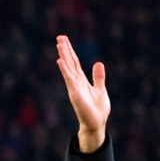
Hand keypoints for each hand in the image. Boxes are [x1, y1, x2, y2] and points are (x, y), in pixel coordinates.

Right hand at [56, 34, 109, 151]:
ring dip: (64, 56)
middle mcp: (75, 82)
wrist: (96, 123)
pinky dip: (64, 69)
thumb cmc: (97, 109)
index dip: (70, 51)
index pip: (74, 63)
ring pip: (68, 68)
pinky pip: (69, 79)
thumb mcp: (101, 89)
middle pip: (69, 62)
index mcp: (81, 81)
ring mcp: (74, 87)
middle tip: (59, 37)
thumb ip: (99, 77)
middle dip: (65, 49)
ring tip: (59, 44)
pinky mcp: (75, 93)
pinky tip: (60, 61)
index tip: (64, 40)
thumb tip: (97, 63)